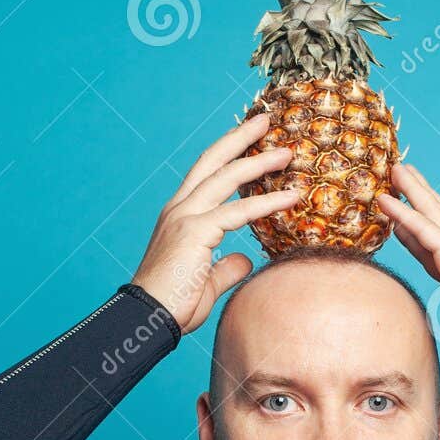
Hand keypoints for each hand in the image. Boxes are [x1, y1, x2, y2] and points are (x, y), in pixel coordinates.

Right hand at [130, 114, 298, 334]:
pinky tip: (291, 197)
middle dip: (240, 138)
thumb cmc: (172, 306)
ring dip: (259, 161)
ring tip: (287, 152)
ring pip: (226, 177)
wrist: (147, 320)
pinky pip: (239, 212)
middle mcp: (179, 209)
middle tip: (265, 119)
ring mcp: (185, 217)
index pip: (205, 175)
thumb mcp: (206, 282)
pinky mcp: (194, 232)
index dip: (228, 154)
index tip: (252, 139)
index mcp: (179, 215)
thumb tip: (244, 260)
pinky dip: (267, 202)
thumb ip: (226, 267)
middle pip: (213, 161)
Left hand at [377, 162, 439, 382]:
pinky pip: (423, 229)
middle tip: (401, 176)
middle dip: (418, 198)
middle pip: (436, 221)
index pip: (433, 251)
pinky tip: (386, 199)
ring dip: (412, 191)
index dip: (414, 233)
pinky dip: (403, 212)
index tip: (397, 221)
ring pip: (432, 214)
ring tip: (395, 169)